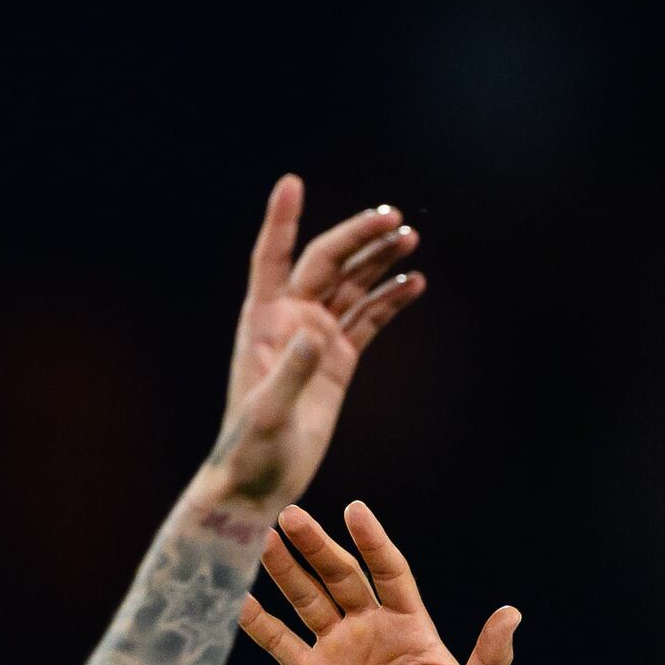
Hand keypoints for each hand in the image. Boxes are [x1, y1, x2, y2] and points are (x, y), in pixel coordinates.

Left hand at [203, 177, 423, 516]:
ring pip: (352, 286)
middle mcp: (289, 320)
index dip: (282, 221)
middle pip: (326, 263)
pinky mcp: (338, 360)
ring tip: (411, 240)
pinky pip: (368, 320)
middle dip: (357, 237)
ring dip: (379, 262)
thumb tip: (313, 333)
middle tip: (393, 217)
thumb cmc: (250, 449)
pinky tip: (414, 283)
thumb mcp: (268, 413)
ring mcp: (316, 337)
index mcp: (262, 322)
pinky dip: (390, 301)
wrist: (261, 481)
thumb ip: (289, 372)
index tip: (292, 182)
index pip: (272, 258)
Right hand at [240, 501, 515, 664]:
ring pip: (305, 601)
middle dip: (314, 546)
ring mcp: (338, 650)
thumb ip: (489, 658)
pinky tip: (236, 600)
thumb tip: (513, 614)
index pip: (387, 571)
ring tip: (258, 542)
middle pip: (338, 577)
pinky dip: (259, 623)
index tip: (354, 510)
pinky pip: (280, 644)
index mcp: (408, 624)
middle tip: (288, 515)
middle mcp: (370, 628)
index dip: (371, 542)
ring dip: (283, 572)